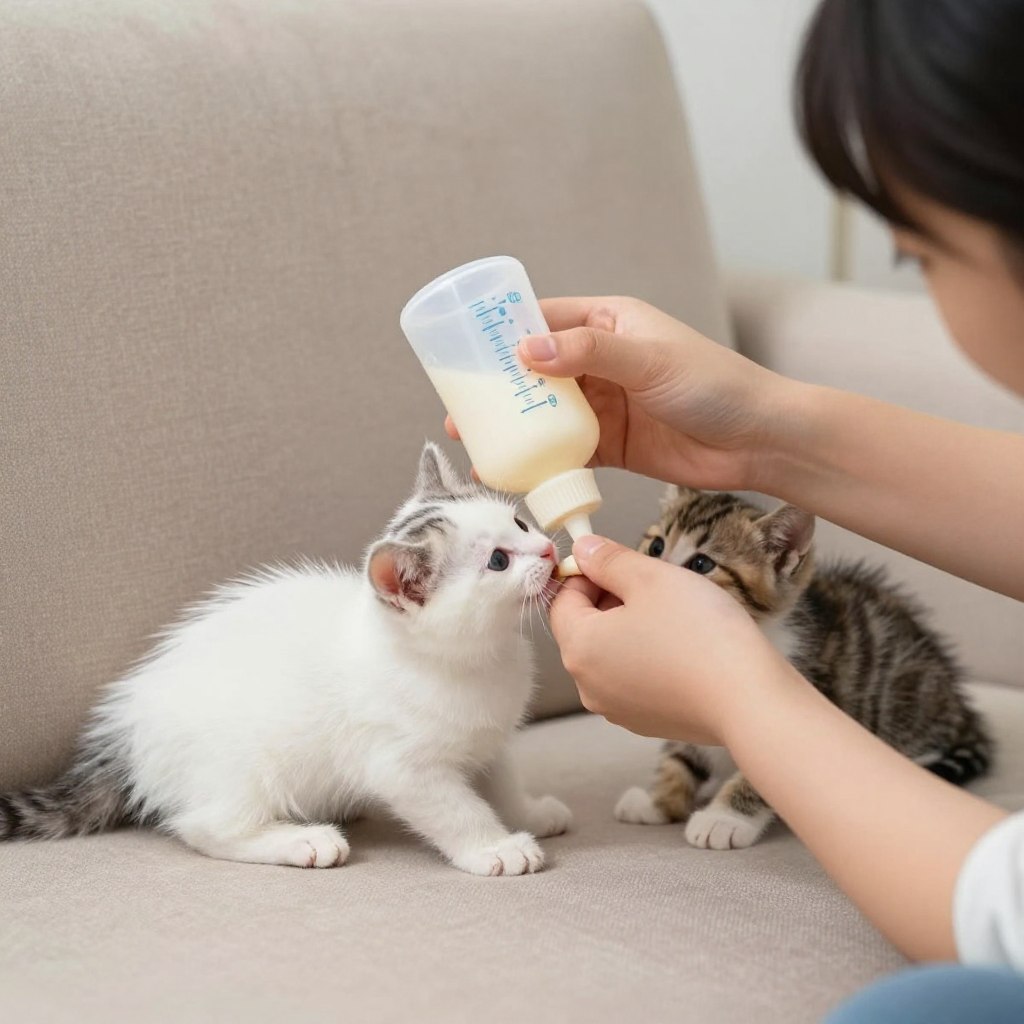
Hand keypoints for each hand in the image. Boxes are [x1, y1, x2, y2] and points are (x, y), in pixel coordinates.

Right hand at [446, 295, 791, 492]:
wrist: (758, 442)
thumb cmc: (714, 385)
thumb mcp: (648, 360)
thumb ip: (589, 355)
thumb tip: (526, 350)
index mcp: (610, 325)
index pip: (546, 320)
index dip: (505, 334)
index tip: (467, 352)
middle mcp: (603, 362)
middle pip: (538, 372)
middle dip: (499, 390)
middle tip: (460, 408)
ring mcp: (607, 405)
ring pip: (547, 414)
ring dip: (515, 428)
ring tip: (476, 443)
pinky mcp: (613, 444)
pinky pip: (567, 450)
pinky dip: (541, 460)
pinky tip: (513, 471)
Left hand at [549, 535, 799, 744]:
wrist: (750, 701)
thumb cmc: (700, 636)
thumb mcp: (651, 578)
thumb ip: (609, 561)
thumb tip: (583, 550)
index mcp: (579, 648)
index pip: (561, 600)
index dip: (586, 573)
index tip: (617, 561)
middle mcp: (588, 685)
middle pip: (584, 628)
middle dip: (610, 600)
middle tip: (651, 584)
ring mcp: (616, 709)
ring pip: (610, 653)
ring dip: (630, 627)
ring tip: (672, 614)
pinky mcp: (646, 721)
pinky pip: (634, 678)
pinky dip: (648, 657)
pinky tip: (683, 646)